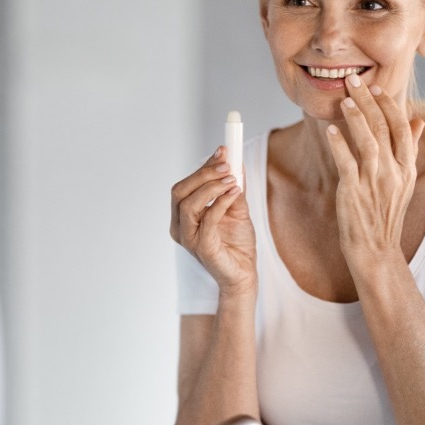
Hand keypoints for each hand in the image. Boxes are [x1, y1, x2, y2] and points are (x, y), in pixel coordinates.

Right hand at [170, 147, 256, 294]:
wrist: (244, 274)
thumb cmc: (236, 244)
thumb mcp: (236, 209)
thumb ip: (232, 187)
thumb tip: (235, 161)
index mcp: (183, 217)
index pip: (185, 186)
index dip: (202, 166)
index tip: (222, 151)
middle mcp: (180, 227)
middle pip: (180, 191)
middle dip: (203, 173)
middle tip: (227, 164)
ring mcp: (188, 239)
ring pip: (188, 204)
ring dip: (211, 186)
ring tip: (232, 179)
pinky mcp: (202, 247)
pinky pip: (207, 219)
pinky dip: (220, 202)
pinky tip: (235, 193)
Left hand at [326, 75, 424, 268]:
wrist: (376, 249)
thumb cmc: (386, 213)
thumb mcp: (405, 181)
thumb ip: (410, 149)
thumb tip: (418, 120)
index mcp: (407, 168)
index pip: (402, 128)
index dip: (390, 106)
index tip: (378, 88)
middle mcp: (395, 172)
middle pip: (384, 128)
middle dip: (369, 102)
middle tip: (355, 82)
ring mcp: (375, 182)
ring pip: (368, 141)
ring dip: (355, 117)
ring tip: (345, 99)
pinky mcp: (354, 191)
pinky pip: (346, 162)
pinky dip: (339, 144)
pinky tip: (331, 130)